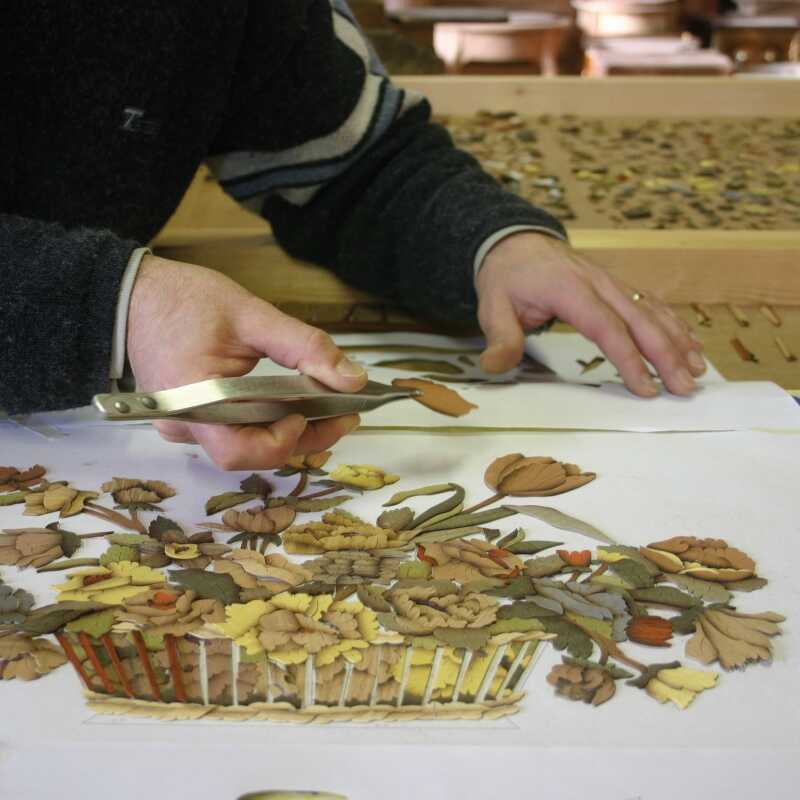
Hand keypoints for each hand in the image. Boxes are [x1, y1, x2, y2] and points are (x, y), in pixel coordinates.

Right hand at [126, 255, 366, 468]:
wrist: (131, 294)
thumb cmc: (180, 300)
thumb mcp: (250, 314)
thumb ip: (304, 346)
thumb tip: (352, 379)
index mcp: (193, 403)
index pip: (240, 451)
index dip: (283, 441)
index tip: (313, 413)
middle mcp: (185, 425)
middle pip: (251, 452)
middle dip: (302, 437)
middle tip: (344, 413)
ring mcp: (186, 424)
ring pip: (247, 443)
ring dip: (288, 429)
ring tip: (325, 405)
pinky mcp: (192, 416)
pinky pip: (236, 429)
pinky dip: (268, 420)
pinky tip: (293, 403)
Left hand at [475, 233, 705, 396]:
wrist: (515, 240)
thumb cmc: (506, 277)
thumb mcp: (492, 306)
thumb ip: (499, 338)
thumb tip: (493, 367)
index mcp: (570, 290)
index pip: (606, 328)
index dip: (629, 359)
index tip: (645, 388)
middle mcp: (598, 284)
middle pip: (641, 320)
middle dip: (667, 355)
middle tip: (685, 387)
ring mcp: (611, 283)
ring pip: (652, 311)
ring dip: (677, 341)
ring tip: (697, 370)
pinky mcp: (616, 286)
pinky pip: (650, 304)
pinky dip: (673, 325)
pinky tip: (689, 344)